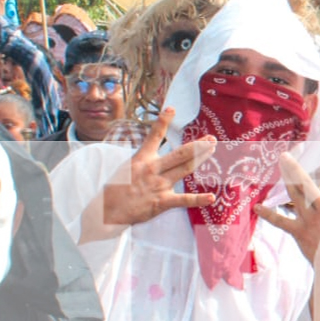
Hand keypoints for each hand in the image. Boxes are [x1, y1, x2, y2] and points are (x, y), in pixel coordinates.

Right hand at [100, 107, 216, 227]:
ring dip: (201, 158)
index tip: (171, 108)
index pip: (154, 136)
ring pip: (185, 168)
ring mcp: (158, 185)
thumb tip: (155, 156)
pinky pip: (183, 200)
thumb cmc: (118, 189)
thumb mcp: (128, 168)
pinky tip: (211, 197)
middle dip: (198, 145)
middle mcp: (152, 169)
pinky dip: (198, 199)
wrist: (106, 211)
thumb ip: (145, 161)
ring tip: (213, 150)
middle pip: (180, 153)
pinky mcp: (161, 201)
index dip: (163, 121)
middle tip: (211, 138)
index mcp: (142, 158)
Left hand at [255, 148, 319, 264]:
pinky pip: (281, 221)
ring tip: (279, 165)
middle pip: (306, 183)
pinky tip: (258, 207)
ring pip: (294, 194)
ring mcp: (310, 219)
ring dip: (285, 178)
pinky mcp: (299, 232)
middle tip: (285, 155)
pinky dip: (269, 214)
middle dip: (295, 168)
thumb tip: (309, 198)